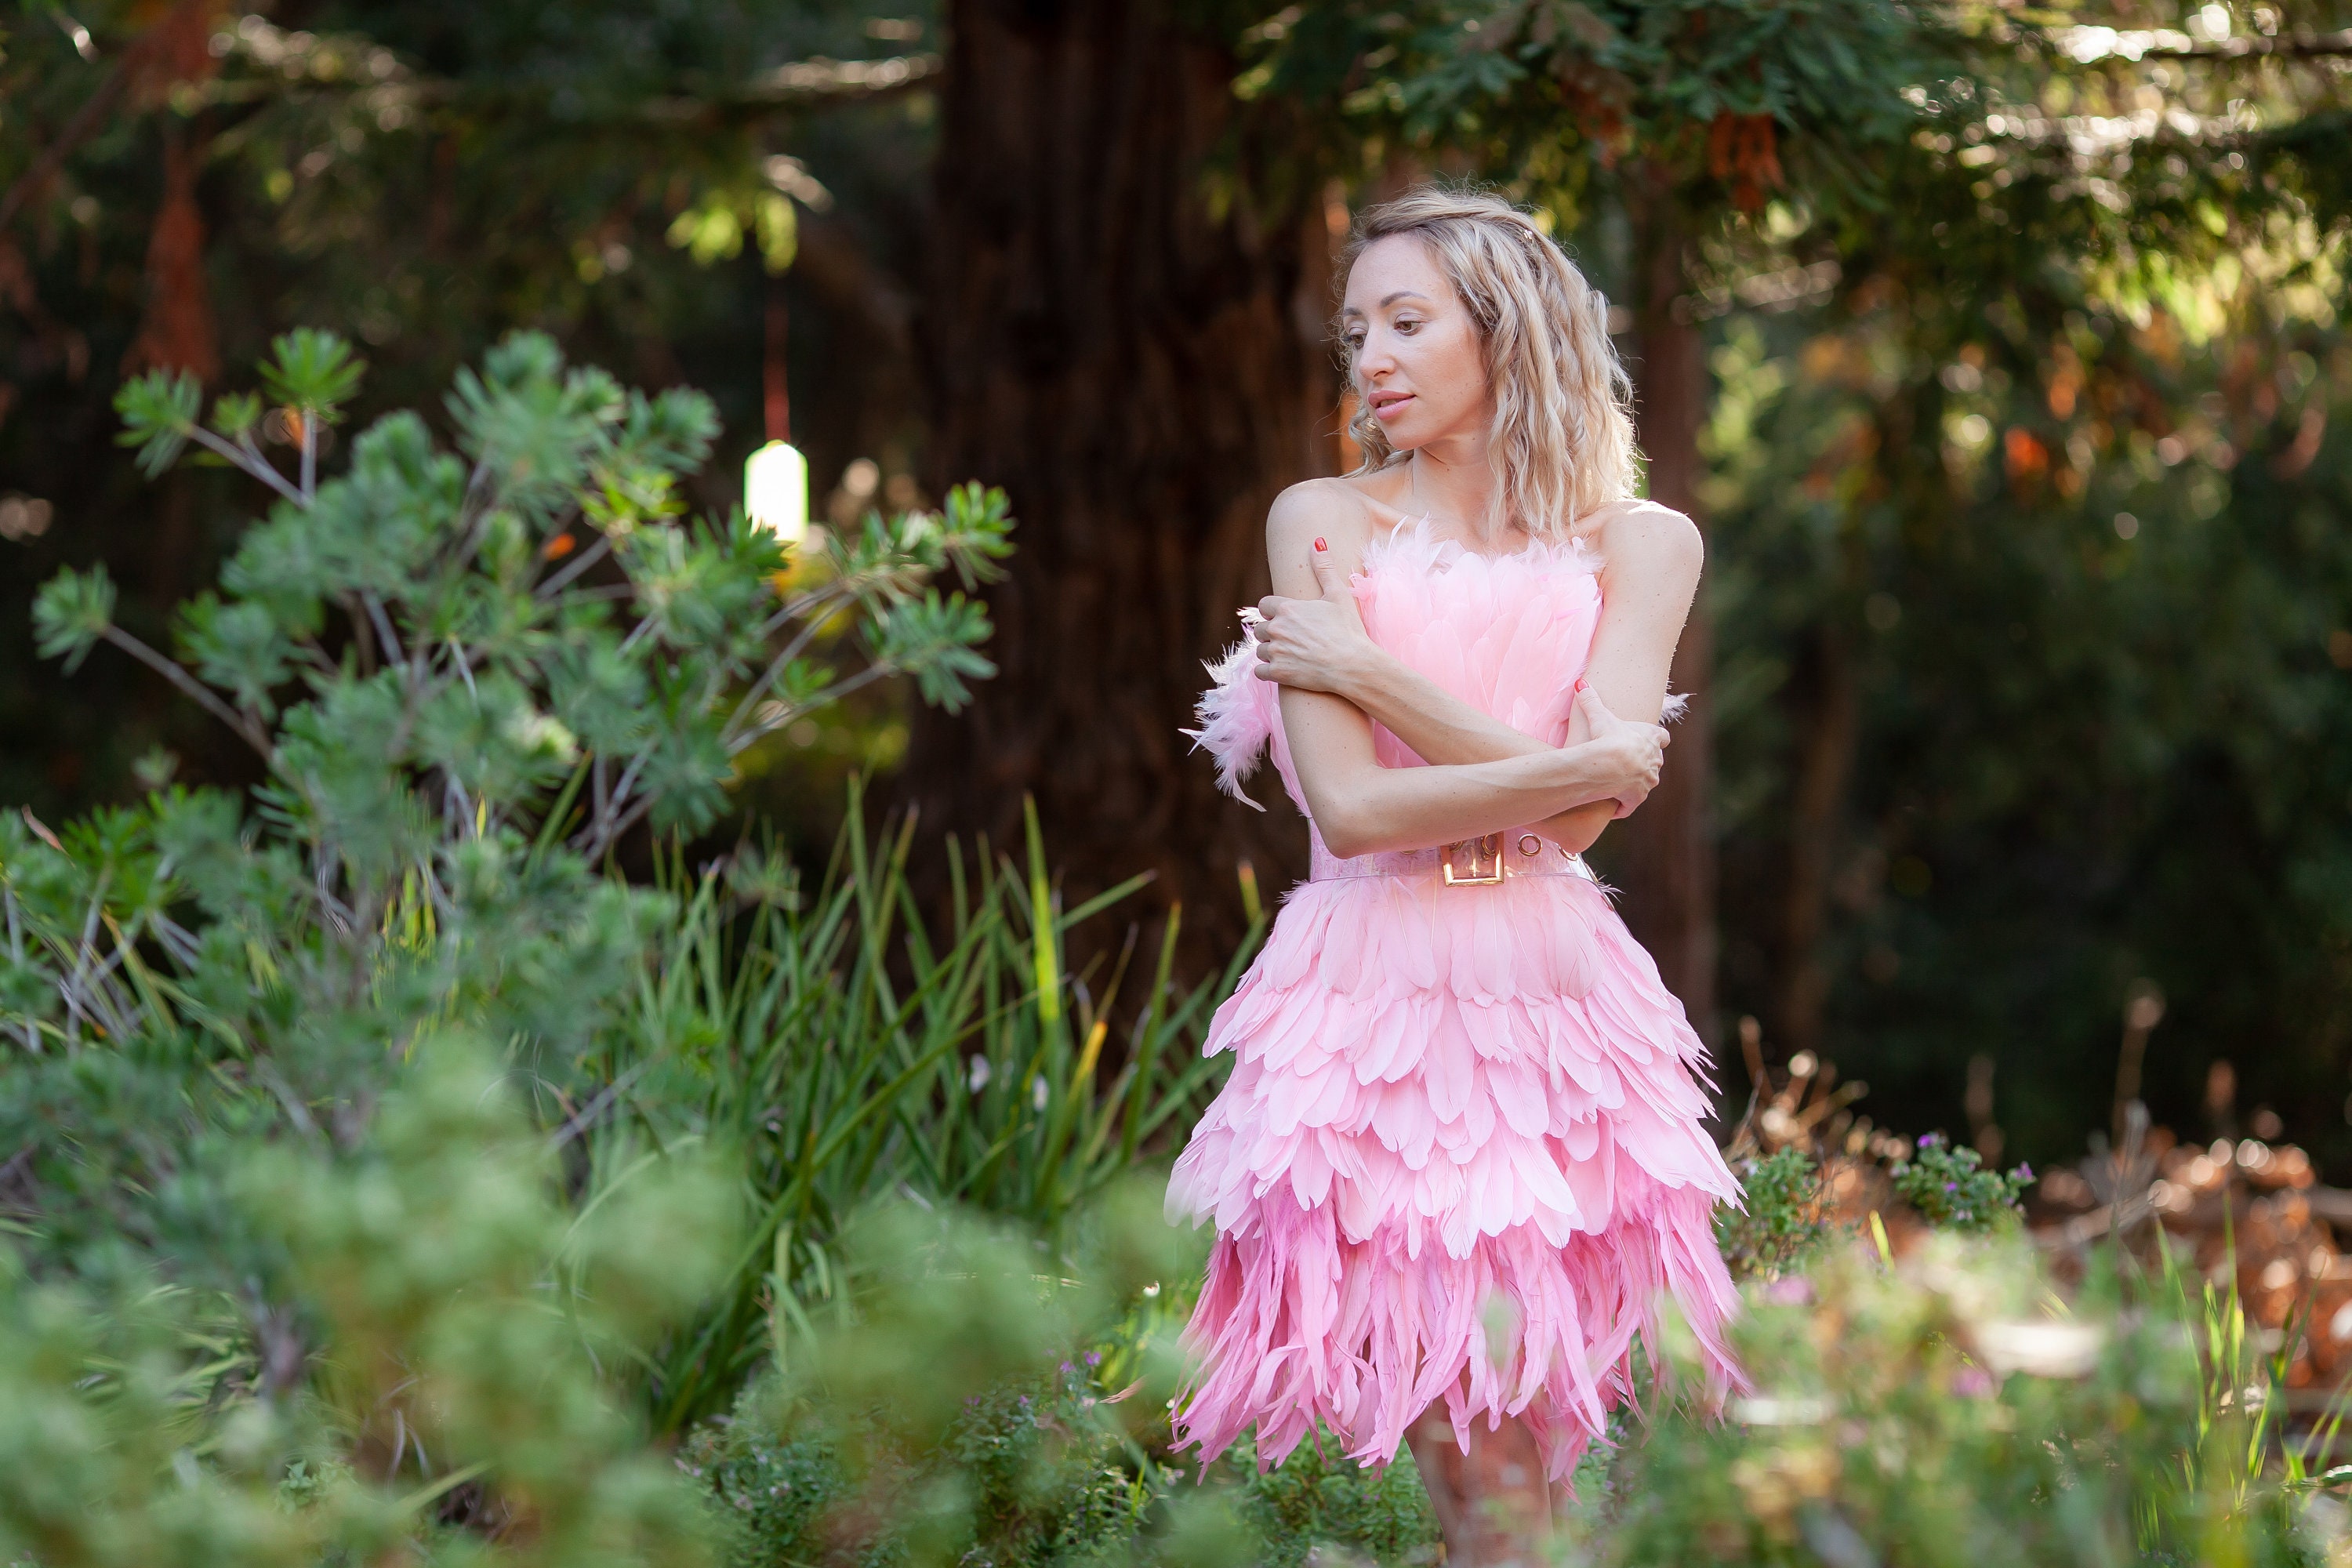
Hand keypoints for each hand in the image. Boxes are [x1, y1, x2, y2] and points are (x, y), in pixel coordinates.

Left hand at [1250, 537, 1375, 695]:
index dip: (1273, 612)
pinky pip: (1260, 671)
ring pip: (1260, 650)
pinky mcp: (1278, 673)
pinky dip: (1269, 671)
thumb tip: (1317, 542)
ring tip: (1291, 654)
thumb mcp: (1338, 595)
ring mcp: (1276, 652)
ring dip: (1271, 652)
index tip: (1286, 618)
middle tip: (1293, 639)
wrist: (1354, 665)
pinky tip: (1285, 669)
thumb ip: (1324, 568)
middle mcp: (1277, 628)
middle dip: (1272, 633)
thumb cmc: (1349, 629)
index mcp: (1287, 608)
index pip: (1264, 605)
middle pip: (1260, 629)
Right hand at [1572, 684, 1668, 816]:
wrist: (1606, 765)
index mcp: (1651, 738)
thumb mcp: (1599, 717)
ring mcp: (1648, 781)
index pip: (1662, 737)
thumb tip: (1580, 683)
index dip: (1655, 739)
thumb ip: (1591, 700)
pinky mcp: (1637, 798)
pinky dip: (1621, 804)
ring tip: (1616, 782)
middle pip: (1655, 761)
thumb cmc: (1605, 737)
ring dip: (1634, 783)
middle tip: (1624, 762)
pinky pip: (1630, 804)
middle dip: (1643, 762)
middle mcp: (1654, 760)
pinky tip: (1610, 802)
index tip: (1648, 740)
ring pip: (1645, 782)